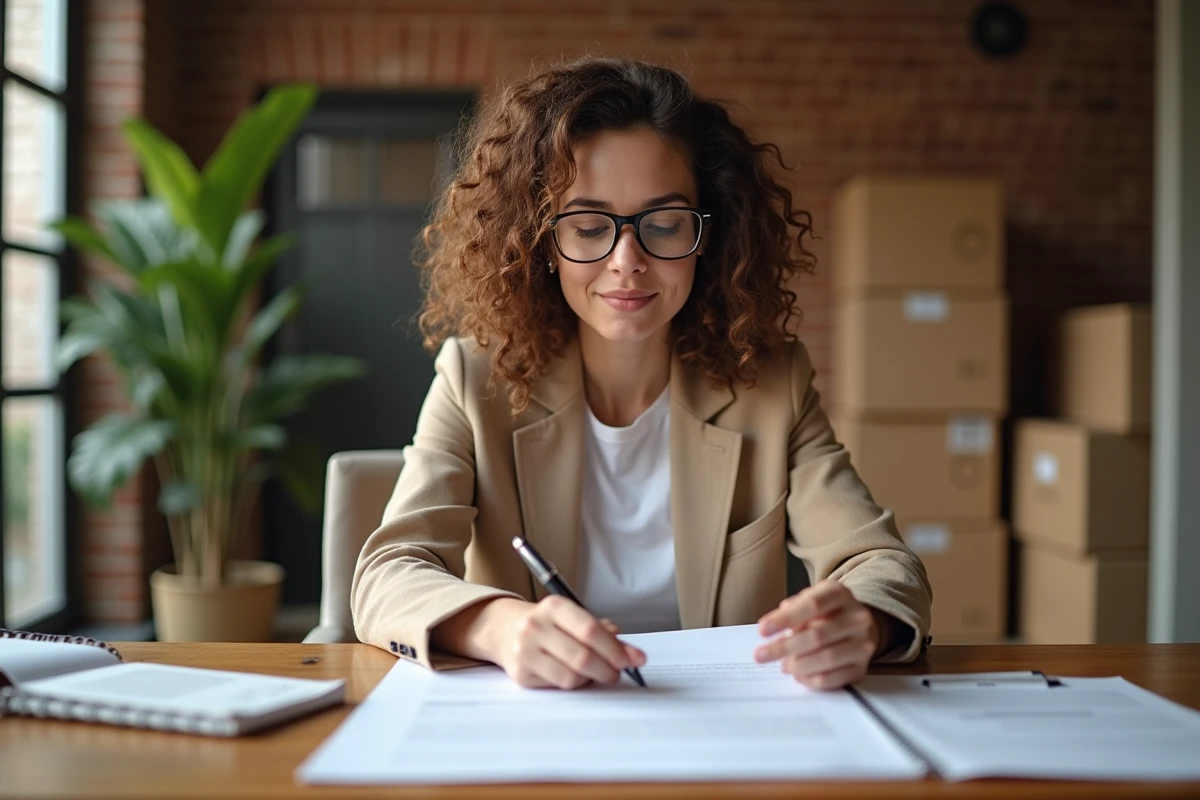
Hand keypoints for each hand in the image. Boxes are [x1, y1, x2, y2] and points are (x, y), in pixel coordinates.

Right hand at [491, 596, 645, 689]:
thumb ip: (600, 631)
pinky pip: (558, 685)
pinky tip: (577, 676)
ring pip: (571, 676)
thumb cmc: (547, 623)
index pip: (590, 630)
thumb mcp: (571, 616)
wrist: (503, 629)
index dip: (615, 648)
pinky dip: (575, 684)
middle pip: (582, 656)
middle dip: (608, 668)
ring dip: (592, 679)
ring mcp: (525, 651)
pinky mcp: (520, 674)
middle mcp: (536, 626)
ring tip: (599, 674)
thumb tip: (629, 651)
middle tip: (619, 673)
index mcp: (554, 606)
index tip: (634, 659)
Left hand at [753, 580, 880, 690]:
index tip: (762, 630)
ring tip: (783, 665)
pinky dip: (812, 679)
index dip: (785, 619)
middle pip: (818, 635)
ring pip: (827, 658)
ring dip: (798, 665)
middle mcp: (858, 618)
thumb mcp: (809, 599)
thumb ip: (791, 609)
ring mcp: (863, 644)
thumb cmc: (826, 611)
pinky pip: (834, 678)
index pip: (812, 605)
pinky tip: (798, 675)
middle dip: (785, 647)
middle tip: (761, 655)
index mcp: (840, 594)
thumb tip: (772, 625)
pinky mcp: (862, 667)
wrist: (857, 624)